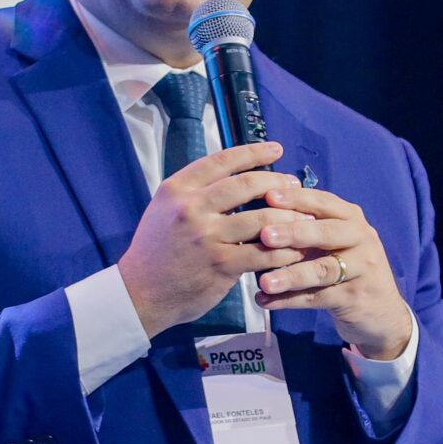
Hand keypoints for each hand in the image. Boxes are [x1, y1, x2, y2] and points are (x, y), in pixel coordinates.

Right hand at [117, 141, 309, 338]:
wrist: (140, 293)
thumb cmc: (156, 252)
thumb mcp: (164, 210)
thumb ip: (195, 193)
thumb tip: (234, 177)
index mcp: (178, 189)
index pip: (222, 160)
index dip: (253, 152)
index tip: (275, 150)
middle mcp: (191, 208)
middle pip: (246, 184)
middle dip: (277, 182)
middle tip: (294, 185)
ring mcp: (207, 236)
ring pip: (261, 217)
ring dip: (288, 217)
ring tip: (303, 218)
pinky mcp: (221, 264)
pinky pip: (263, 252)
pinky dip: (283, 250)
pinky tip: (294, 250)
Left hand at [251, 186, 412, 359]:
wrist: (381, 312)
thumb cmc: (346, 268)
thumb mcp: (332, 242)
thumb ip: (306, 228)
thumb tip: (260, 213)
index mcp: (351, 219)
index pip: (323, 202)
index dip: (296, 199)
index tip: (268, 196)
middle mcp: (361, 238)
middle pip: (326, 233)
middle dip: (294, 233)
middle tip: (264, 235)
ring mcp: (362, 269)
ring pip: (323, 270)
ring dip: (291, 275)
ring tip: (263, 281)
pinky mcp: (355, 298)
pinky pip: (318, 298)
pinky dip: (289, 301)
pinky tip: (265, 301)